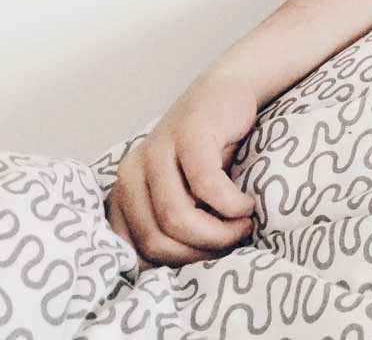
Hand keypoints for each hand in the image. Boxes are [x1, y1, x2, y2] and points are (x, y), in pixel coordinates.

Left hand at [107, 74, 256, 266]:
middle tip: (232, 243)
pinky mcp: (189, 135)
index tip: (206, 256)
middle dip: (200, 254)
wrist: (228, 93)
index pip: (134, 251)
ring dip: (220, 233)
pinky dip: (232, 205)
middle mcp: (132, 172)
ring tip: (243, 224)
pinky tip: (247, 203)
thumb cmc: (208, 153)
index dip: (175, 265)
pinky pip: (206, 187)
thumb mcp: (182, 194)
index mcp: (124, 192)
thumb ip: (168, 226)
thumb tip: (173, 278)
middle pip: (156, 242)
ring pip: (177, 219)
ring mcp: (158, 151)